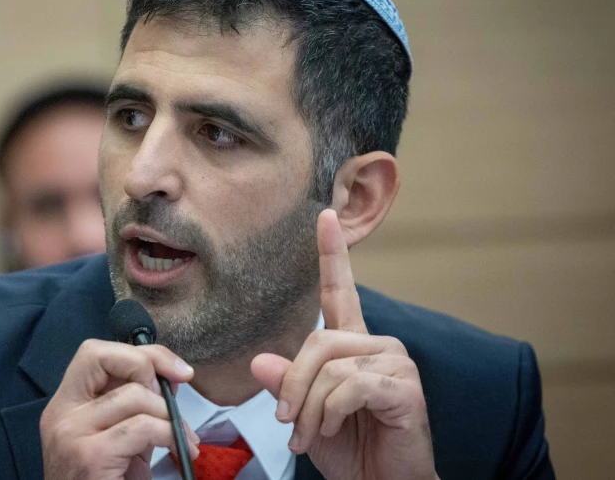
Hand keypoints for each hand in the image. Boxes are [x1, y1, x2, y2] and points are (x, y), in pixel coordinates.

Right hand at [40, 339, 199, 479]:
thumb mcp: (120, 440)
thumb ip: (135, 406)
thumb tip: (170, 375)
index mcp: (65, 406)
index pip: (93, 353)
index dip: (138, 353)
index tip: (172, 371)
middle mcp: (60, 414)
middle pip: (102, 355)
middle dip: (150, 364)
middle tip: (175, 393)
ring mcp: (70, 434)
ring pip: (134, 396)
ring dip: (171, 415)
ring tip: (184, 439)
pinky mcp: (90, 456)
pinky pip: (143, 427)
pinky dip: (171, 436)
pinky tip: (180, 453)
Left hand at [250, 209, 436, 479]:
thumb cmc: (349, 450)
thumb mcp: (305, 416)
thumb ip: (286, 387)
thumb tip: (261, 361)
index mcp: (353, 345)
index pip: (339, 291)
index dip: (331, 254)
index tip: (325, 216)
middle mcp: (378, 345)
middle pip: (317, 342)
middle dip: (293, 387)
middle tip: (287, 425)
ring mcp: (396, 363)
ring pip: (330, 368)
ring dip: (310, 409)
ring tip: (309, 437)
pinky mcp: (405, 387)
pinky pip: (350, 387)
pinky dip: (330, 415)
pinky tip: (332, 434)